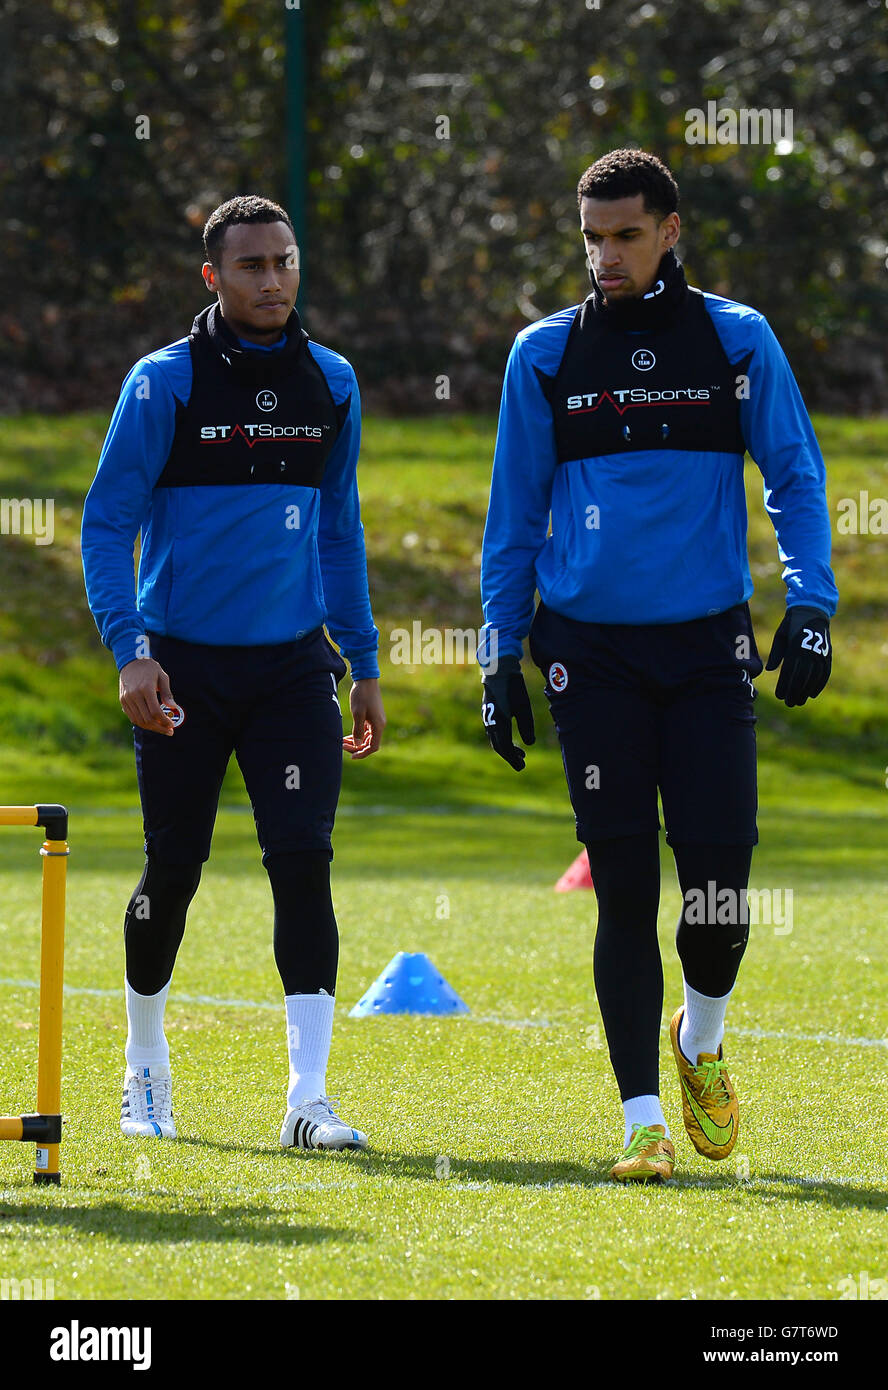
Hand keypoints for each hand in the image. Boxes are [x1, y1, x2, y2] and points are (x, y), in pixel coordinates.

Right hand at [119, 657, 176, 734]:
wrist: (131, 661)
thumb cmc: (150, 669)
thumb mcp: (162, 677)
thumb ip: (167, 693)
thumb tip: (174, 707)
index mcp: (145, 688)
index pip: (155, 712)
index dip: (164, 721)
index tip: (172, 726)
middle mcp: (134, 695)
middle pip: (147, 719)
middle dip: (160, 728)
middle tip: (169, 731)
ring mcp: (127, 698)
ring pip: (139, 720)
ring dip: (151, 727)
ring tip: (162, 728)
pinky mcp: (122, 700)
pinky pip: (132, 717)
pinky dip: (142, 723)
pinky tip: (151, 723)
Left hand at [343, 677, 384, 758]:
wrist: (366, 680)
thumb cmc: (361, 696)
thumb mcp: (358, 714)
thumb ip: (358, 730)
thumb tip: (357, 745)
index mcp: (378, 726)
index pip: (373, 747)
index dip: (363, 753)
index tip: (352, 756)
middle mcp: (380, 725)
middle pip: (369, 743)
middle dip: (356, 747)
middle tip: (342, 746)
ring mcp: (376, 721)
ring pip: (367, 737)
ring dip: (356, 741)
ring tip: (342, 742)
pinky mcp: (372, 717)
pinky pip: (366, 730)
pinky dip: (357, 734)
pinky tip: (348, 736)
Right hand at [482, 654, 534, 769]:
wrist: (498, 670)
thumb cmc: (513, 687)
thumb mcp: (524, 706)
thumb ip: (527, 726)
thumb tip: (529, 744)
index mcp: (499, 723)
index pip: (505, 748)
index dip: (513, 759)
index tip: (522, 767)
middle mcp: (491, 723)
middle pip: (499, 746)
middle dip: (510, 757)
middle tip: (522, 763)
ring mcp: (487, 718)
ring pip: (495, 739)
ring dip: (507, 748)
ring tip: (521, 752)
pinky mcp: (488, 713)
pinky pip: (493, 732)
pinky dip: (502, 738)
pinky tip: (511, 737)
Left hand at [765, 606, 831, 706]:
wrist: (812, 610)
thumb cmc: (791, 624)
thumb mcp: (780, 635)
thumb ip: (776, 653)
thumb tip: (770, 670)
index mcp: (795, 647)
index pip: (789, 671)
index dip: (784, 685)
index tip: (779, 696)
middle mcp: (809, 652)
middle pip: (801, 678)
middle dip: (794, 692)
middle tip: (788, 703)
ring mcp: (820, 654)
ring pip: (813, 678)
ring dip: (806, 692)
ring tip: (799, 701)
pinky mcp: (827, 655)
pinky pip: (824, 674)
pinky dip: (819, 685)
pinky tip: (812, 694)